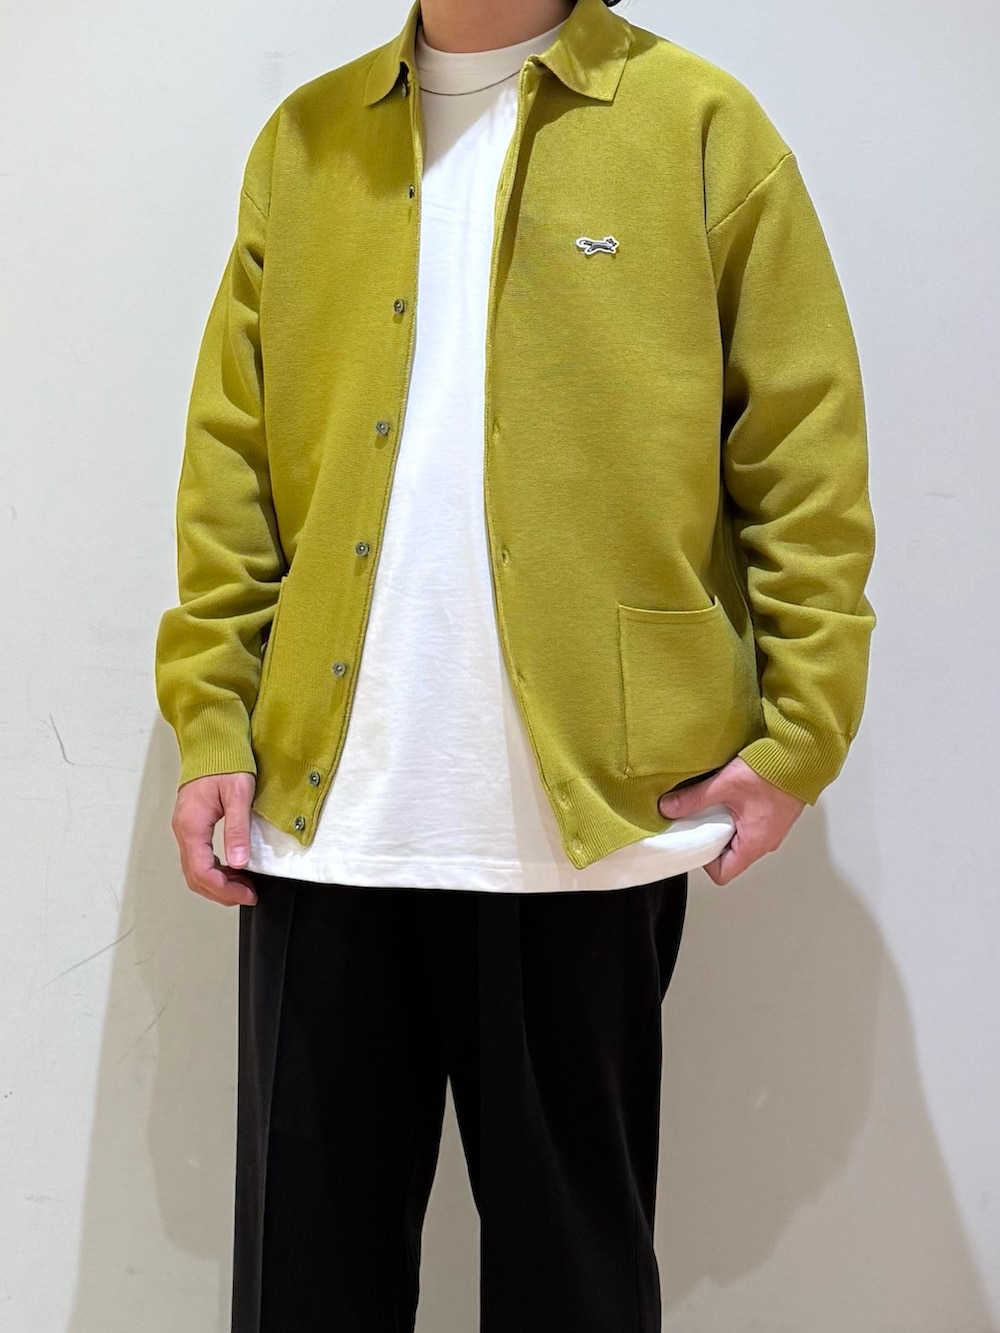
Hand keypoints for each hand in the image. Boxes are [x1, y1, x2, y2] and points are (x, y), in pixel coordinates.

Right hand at [170, 772, 258, 906]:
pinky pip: (198, 858)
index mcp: (192, 825)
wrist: (212, 744)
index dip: (224, 889)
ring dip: (218, 883)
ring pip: (195, 870)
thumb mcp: (238, 794)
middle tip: (248, 895)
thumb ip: (237, 829)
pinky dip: (215, 871)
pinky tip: (234, 870)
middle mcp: (183, 830)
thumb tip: (239, 863)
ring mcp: (185, 829)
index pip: (201, 871)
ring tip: (244, 886)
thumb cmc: (225, 762)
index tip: (247, 894)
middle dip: (221, 892)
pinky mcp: (192, 826)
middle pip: (195, 876)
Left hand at [658, 756, 805, 885]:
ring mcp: (772, 831)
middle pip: (730, 857)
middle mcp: (765, 843)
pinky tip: (731, 797)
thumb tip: (668, 807)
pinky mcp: (775, 817)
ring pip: (740, 840)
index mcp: (753, 844)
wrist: (802, 755)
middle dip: (711, 839)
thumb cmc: (772, 772)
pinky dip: (737, 817)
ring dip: (724, 826)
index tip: (694, 839)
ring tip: (716, 805)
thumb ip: (694, 798)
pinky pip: (750, 826)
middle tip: (700, 818)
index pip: (723, 873)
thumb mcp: (725, 785)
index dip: (704, 861)